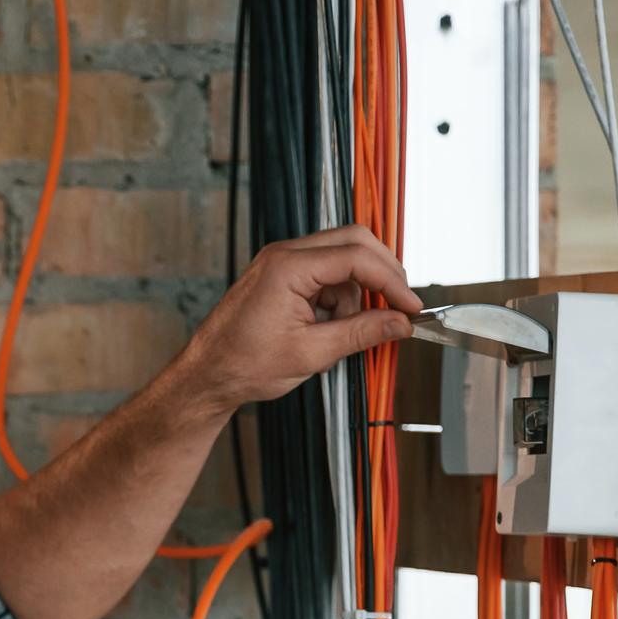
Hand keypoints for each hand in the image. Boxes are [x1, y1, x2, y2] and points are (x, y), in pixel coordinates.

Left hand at [157, 224, 421, 422]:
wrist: (206, 376)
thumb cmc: (243, 365)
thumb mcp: (311, 354)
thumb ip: (361, 333)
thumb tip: (400, 323)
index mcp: (288, 266)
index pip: (356, 256)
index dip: (391, 281)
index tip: (411, 308)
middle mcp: (284, 255)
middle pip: (353, 243)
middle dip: (382, 274)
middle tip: (400, 308)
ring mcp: (282, 263)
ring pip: (342, 259)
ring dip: (358, 292)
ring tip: (350, 333)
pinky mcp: (282, 277)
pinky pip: (325, 275)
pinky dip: (340, 299)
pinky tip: (332, 329)